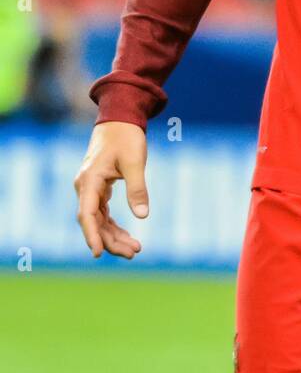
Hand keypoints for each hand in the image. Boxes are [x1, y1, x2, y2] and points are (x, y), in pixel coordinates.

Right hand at [74, 122, 148, 259]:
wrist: (119, 119)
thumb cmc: (126, 137)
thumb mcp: (135, 161)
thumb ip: (137, 188)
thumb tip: (143, 215)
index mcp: (89, 181)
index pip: (87, 214)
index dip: (92, 235)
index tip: (98, 254)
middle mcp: (85, 187)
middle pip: (93, 222)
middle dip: (111, 240)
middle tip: (134, 252)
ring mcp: (90, 189)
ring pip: (99, 220)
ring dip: (114, 236)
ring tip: (135, 249)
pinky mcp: (98, 189)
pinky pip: (103, 213)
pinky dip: (113, 226)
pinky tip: (127, 236)